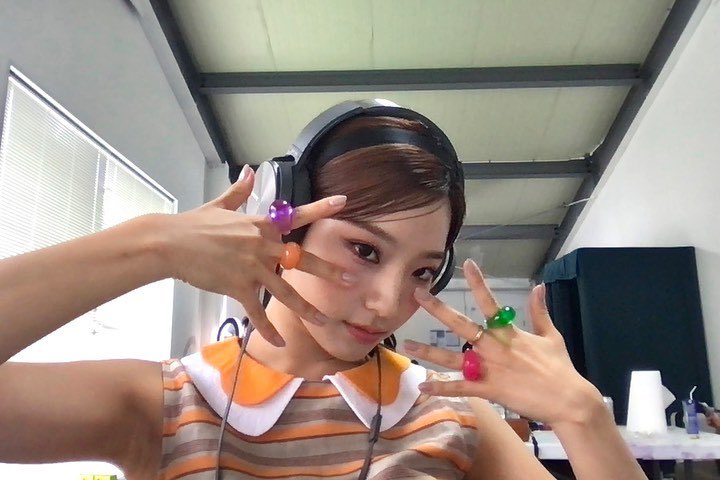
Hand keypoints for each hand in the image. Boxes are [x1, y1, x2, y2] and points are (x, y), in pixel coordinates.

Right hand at [160, 166, 353, 346]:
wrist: (169, 243)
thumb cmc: (194, 224)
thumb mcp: (220, 205)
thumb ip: (239, 191)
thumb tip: (250, 172)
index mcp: (261, 224)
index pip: (297, 215)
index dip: (321, 208)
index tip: (343, 203)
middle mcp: (262, 245)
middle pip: (301, 259)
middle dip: (327, 271)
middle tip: (350, 279)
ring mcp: (251, 267)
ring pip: (285, 291)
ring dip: (306, 308)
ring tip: (323, 320)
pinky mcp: (237, 287)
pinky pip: (257, 312)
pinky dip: (268, 329)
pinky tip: (279, 342)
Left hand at [404, 259, 600, 426]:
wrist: (569, 400)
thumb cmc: (559, 367)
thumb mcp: (551, 335)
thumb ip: (540, 311)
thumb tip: (539, 286)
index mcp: (509, 332)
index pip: (490, 301)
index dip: (478, 282)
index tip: (467, 263)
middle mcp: (494, 346)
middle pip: (461, 324)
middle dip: (437, 308)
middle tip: (418, 294)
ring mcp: (489, 369)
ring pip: (452, 358)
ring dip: (428, 352)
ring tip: (407, 346)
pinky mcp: (489, 390)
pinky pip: (460, 387)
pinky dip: (441, 388)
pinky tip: (423, 385)